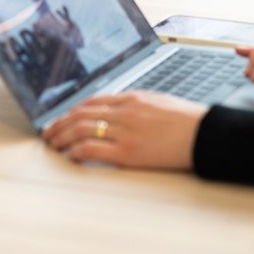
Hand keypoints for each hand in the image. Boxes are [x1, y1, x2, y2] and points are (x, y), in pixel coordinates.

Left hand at [42, 91, 207, 169]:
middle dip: (60, 123)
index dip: (71, 110)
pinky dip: (77, 151)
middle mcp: (124, 112)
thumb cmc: (187, 121)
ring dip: (63, 137)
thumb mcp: (158, 102)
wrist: (205, 134)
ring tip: (54, 144)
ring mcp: (125, 131)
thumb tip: (118, 111)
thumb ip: (136, 105)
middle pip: (81, 114)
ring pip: (82, 129)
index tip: (61, 118)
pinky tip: (71, 155)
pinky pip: (93, 149)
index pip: (91, 101)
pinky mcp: (128, 151)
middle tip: (48, 133)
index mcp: (131, 98)